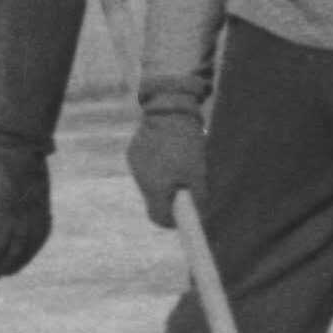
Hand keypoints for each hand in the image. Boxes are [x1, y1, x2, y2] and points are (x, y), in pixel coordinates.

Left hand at [0, 136, 51, 285]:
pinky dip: (30, 251)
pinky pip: (41, 235)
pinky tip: (19, 258)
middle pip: (11, 251)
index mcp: (0, 204)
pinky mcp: (43, 205)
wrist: (15, 136)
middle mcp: (21, 209)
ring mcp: (36, 208)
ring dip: (13, 264)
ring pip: (28, 246)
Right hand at [128, 80, 207, 229]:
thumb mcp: (198, 172)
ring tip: (177, 162)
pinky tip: (166, 150)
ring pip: (149, 183)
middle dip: (169, 197)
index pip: (159, 217)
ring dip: (162, 180)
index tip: (183, 217)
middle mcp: (140, 179)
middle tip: (185, 186)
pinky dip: (155, 166)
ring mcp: (135, 165)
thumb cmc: (186, 144)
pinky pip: (145, 167)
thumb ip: (198, 197)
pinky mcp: (132, 152)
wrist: (168, 111)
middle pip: (154, 200)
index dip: (172, 221)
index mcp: (155, 188)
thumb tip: (200, 215)